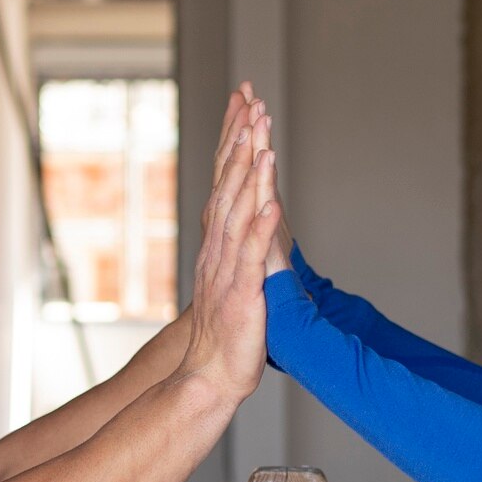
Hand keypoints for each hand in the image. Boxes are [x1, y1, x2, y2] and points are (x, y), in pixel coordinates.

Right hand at [178, 87, 278, 402]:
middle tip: (251, 105)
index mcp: (218, 245)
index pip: (225, 184)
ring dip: (249, 176)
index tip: (245, 108)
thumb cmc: (226, 333)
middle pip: (228, 187)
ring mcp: (227, 270)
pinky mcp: (241, 292)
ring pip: (237, 213)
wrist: (208, 376)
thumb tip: (249, 224)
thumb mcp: (231, 282)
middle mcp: (217, 250)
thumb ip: (238, 252)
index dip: (234, 145)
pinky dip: (262, 227)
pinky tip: (273, 202)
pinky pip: (251, 255)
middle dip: (241, 145)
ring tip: (261, 141)